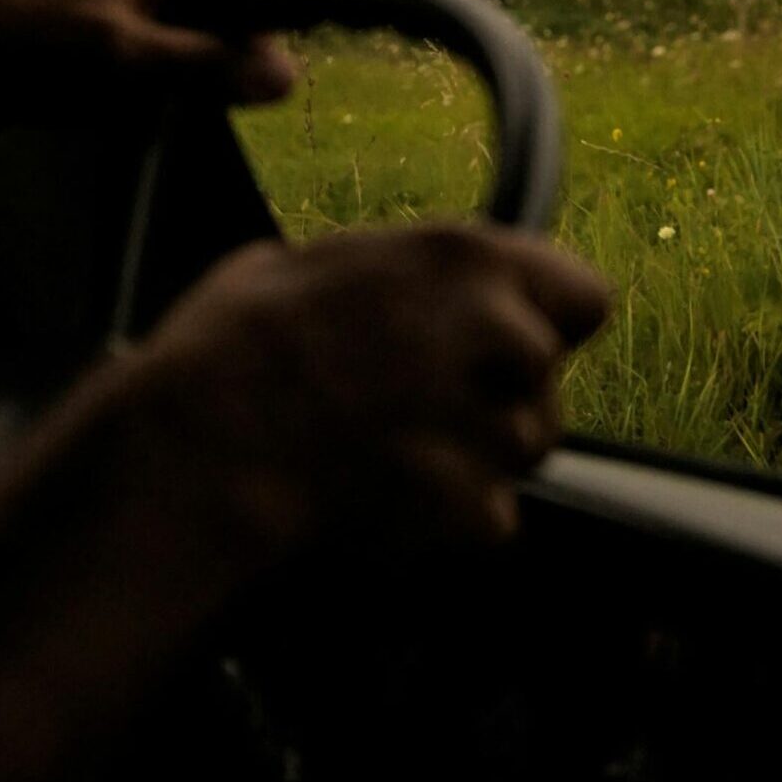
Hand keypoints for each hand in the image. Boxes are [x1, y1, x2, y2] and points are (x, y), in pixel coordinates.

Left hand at [0, 0, 295, 104]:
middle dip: (214, 62)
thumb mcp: (121, 61)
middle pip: (228, 10)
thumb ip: (208, 67)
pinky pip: (148, 45)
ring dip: (172, 77)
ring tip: (123, 99)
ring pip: (187, 35)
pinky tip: (101, 99)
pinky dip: (137, 80)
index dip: (271, 35)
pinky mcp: (95, 4)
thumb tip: (287, 75)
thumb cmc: (12, 38)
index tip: (265, 87)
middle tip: (174, 98)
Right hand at [119, 224, 609, 549]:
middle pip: (549, 384)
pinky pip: (488, 518)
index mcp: (463, 260)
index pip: (582, 295)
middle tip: (428, 408)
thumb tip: (380, 284)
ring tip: (393, 455)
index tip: (503, 340)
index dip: (543, 322)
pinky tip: (382, 500)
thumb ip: (380, 275)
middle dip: (501, 401)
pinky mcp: (475, 509)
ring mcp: (492, 427)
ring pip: (523, 453)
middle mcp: (499, 335)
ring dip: (475, 459)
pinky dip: (446, 521)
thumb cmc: (232, 351)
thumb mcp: (300, 265)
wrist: (199, 455)